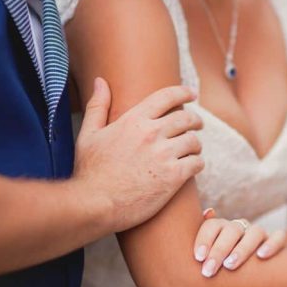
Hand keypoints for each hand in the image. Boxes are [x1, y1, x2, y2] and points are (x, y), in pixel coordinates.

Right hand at [73, 77, 203, 232]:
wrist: (95, 205)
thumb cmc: (90, 172)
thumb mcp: (88, 134)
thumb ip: (97, 106)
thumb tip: (101, 81)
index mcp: (134, 120)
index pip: (167, 96)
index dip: (183, 92)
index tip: (192, 94)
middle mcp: (152, 133)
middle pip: (186, 118)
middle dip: (195, 120)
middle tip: (198, 125)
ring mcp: (164, 155)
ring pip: (194, 141)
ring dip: (196, 145)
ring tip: (193, 150)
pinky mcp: (173, 176)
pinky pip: (197, 163)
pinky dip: (198, 163)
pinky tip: (193, 166)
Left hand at [193, 208, 286, 277]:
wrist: (249, 275)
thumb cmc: (221, 265)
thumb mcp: (208, 255)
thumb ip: (204, 238)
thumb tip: (208, 212)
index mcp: (222, 228)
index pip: (213, 225)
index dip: (204, 239)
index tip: (198, 258)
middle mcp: (241, 227)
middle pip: (232, 230)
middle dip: (219, 250)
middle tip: (209, 270)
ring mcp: (259, 234)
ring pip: (255, 232)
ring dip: (242, 248)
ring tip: (230, 265)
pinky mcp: (276, 241)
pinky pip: (278, 237)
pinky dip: (271, 244)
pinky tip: (261, 256)